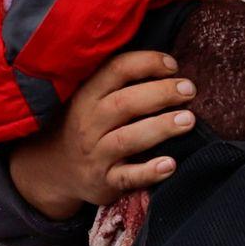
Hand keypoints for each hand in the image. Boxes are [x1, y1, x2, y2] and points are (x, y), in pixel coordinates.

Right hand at [6, 49, 195, 220]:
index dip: (146, 63)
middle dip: (160, 93)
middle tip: (189, 90)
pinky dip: (149, 172)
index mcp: (87, 96)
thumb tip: (168, 66)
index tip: (172, 65)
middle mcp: (89, 124)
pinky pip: (127, 178)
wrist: (55, 170)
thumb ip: (118, 84)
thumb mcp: (89, 100)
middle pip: (124, 103)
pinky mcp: (105, 182)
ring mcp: (96, 155)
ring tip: (188, 120)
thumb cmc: (85, 127)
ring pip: (127, 139)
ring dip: (160, 127)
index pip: (116, 70)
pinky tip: (170, 164)